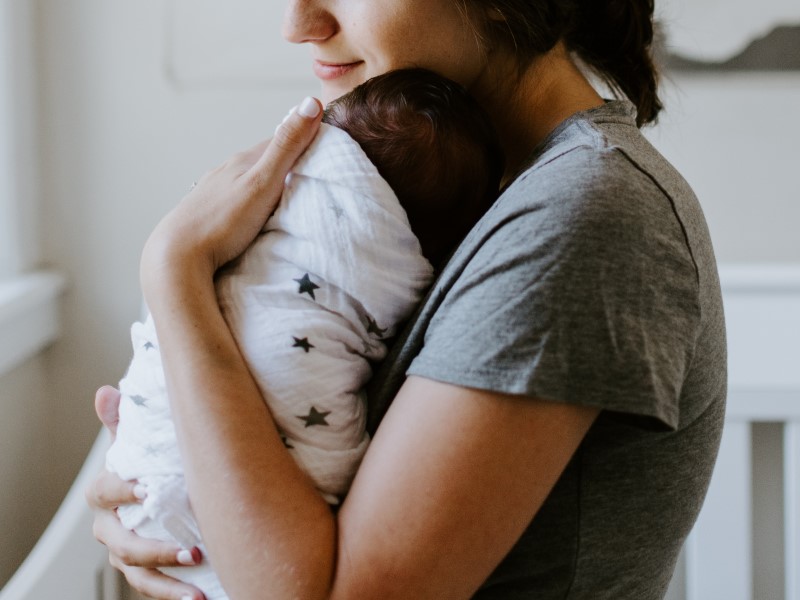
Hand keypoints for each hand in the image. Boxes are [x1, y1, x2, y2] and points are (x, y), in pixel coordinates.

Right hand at [87, 386, 206, 599]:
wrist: (157, 492)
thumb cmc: (147, 463)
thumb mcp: (137, 441)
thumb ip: (124, 422)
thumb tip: (106, 392)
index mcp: (107, 492)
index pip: (104, 492)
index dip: (121, 490)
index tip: (145, 490)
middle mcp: (111, 527)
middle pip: (122, 545)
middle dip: (156, 551)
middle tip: (193, 551)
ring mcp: (125, 553)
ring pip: (138, 575)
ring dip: (167, 584)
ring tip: (198, 593)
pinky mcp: (144, 571)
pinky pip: (153, 588)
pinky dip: (174, 595)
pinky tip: (199, 598)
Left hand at [140, 97, 322, 293]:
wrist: (176, 257)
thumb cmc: (223, 222)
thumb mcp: (263, 182)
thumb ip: (287, 146)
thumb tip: (311, 101)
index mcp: (242, 161)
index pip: (280, 141)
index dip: (304, 141)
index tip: (327, 149)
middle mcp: (226, 171)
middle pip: (263, 161)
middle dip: (286, 164)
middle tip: (312, 176)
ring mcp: (213, 192)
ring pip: (247, 180)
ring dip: (267, 184)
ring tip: (286, 198)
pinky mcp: (206, 213)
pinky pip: (235, 200)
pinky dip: (250, 201)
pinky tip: (252, 215)